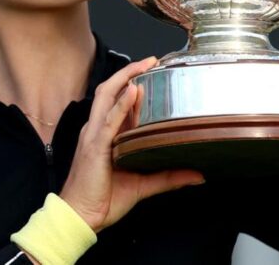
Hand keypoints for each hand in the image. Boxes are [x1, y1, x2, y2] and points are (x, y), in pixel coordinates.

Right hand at [59, 56, 204, 231]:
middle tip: (150, 61)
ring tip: (143, 66)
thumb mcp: (143, 185)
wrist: (81, 217)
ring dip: (124, 79)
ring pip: (106, 97)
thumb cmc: (103, 199)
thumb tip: (197, 175)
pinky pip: (108, 120)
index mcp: (105, 135)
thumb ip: (169, 176)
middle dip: (128, 72)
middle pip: (109, 91)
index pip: (118, 103)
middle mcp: (98, 130)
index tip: (152, 73)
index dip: (133, 85)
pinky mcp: (95, 147)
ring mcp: (95, 136)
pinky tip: (133, 92)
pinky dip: (121, 104)